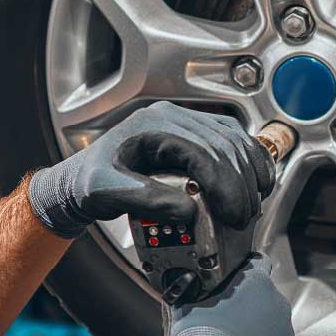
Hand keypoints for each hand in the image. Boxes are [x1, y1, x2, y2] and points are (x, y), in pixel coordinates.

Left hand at [28, 101, 274, 237]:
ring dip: (249, 172)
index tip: (233, 213)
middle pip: (224, 146)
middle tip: (244, 217)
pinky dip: (247, 162)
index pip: (203, 151)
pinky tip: (253, 183)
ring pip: (233, 140)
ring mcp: (185, 124)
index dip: (224, 184)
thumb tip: (189, 212)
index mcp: (153, 127)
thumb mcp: (109, 193)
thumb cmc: (90, 182)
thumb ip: (148, 201)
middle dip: (240, 185)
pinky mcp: (193, 135)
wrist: (81, 179)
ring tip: (252, 205)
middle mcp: (173, 118)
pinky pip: (230, 141)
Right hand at [166, 255, 292, 335]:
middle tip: (221, 315)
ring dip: (252, 330)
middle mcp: (277, 305)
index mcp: (256, 283)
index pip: (258, 261)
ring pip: (268, 325)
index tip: (232, 277)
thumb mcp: (181, 310)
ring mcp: (284, 335)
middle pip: (262, 296)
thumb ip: (186, 291)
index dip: (244, 266)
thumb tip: (180, 286)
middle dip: (245, 303)